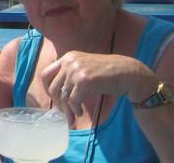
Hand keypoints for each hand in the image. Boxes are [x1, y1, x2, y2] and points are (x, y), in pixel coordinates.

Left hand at [41, 51, 156, 124]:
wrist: (127, 73)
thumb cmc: (107, 74)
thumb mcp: (84, 68)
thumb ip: (70, 75)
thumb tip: (56, 93)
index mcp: (67, 57)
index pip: (45, 74)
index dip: (47, 90)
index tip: (54, 100)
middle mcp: (69, 61)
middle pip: (52, 87)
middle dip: (57, 103)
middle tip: (64, 113)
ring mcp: (76, 70)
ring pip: (62, 96)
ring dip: (67, 110)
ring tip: (73, 116)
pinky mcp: (84, 80)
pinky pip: (73, 100)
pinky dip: (75, 109)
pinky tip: (80, 112)